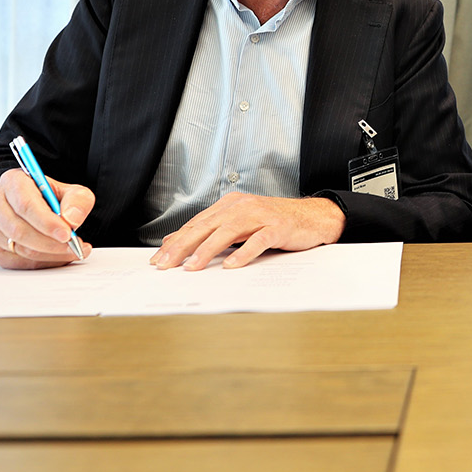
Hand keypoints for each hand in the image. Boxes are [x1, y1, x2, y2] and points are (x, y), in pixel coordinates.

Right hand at [0, 169, 94, 269]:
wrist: (34, 205)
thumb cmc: (50, 197)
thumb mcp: (72, 191)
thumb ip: (78, 201)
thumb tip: (71, 219)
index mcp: (13, 181)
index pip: (26, 205)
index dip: (47, 222)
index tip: (67, 234)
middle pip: (19, 230)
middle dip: (50, 243)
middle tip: (74, 246)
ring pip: (18, 248)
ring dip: (48, 255)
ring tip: (70, 250)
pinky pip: (14, 262)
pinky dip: (39, 263)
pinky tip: (55, 256)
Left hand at [151, 193, 345, 270]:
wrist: (313, 217)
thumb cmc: (276, 223)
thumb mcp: (240, 225)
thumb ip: (213, 232)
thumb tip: (178, 243)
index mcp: (230, 205)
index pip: (196, 224)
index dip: (176, 241)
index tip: (159, 259)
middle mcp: (242, 206)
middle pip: (206, 226)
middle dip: (183, 247)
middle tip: (166, 265)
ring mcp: (260, 215)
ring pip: (227, 232)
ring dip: (207, 250)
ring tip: (193, 267)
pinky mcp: (278, 227)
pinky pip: (257, 240)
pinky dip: (243, 253)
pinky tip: (231, 265)